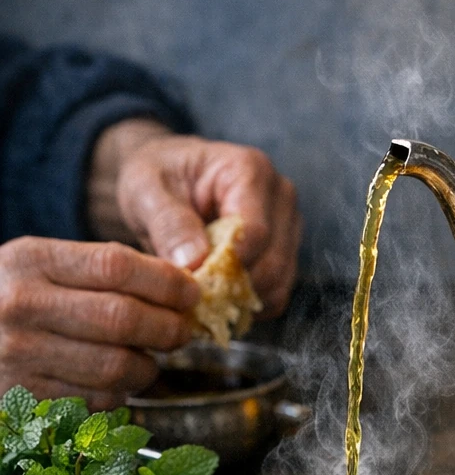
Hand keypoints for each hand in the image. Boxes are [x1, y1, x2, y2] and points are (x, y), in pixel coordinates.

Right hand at [0, 234, 198, 408]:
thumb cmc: (12, 300)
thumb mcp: (41, 266)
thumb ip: (100, 270)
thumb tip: (180, 285)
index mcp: (31, 260)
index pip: (117, 266)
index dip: (166, 282)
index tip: (191, 292)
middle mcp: (22, 305)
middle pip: (124, 318)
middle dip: (169, 327)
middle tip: (182, 331)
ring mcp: (21, 355)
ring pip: (117, 367)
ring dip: (148, 367)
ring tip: (147, 359)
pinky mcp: (26, 398)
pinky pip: (97, 400)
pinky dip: (119, 394)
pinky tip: (114, 382)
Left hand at [88, 119, 301, 316]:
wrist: (166, 182)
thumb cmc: (156, 179)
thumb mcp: (146, 191)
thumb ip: (169, 223)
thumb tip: (194, 262)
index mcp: (250, 170)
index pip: (256, 230)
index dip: (228, 264)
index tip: (196, 280)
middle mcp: (280, 197)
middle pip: (273, 261)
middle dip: (234, 285)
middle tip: (193, 295)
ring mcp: (288, 227)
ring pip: (279, 282)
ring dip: (242, 298)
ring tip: (204, 298)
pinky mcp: (286, 253)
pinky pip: (278, 294)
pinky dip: (249, 304)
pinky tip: (219, 299)